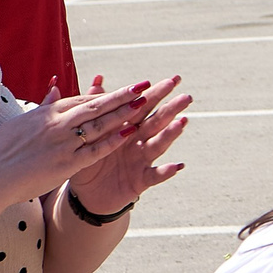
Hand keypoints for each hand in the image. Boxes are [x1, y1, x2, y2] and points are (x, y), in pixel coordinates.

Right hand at [0, 80, 153, 205]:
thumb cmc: (4, 150)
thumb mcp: (22, 121)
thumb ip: (44, 106)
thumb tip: (56, 89)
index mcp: (48, 113)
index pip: (82, 100)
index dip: (105, 94)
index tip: (124, 88)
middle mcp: (58, 124)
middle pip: (95, 106)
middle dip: (121, 95)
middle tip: (143, 86)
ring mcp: (64, 143)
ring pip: (99, 125)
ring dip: (123, 113)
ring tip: (143, 104)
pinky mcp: (67, 163)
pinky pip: (95, 150)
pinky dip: (113, 141)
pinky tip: (129, 133)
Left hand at [68, 74, 192, 211]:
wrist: (86, 193)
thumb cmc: (89, 158)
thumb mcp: (90, 132)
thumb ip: (97, 106)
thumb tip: (98, 79)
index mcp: (126, 127)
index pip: (144, 106)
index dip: (158, 93)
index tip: (174, 79)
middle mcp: (138, 141)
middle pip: (157, 122)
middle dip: (172, 109)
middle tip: (186, 97)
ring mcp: (141, 160)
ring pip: (158, 144)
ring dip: (171, 134)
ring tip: (182, 122)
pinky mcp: (141, 180)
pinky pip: (155, 175)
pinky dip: (166, 171)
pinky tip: (177, 165)